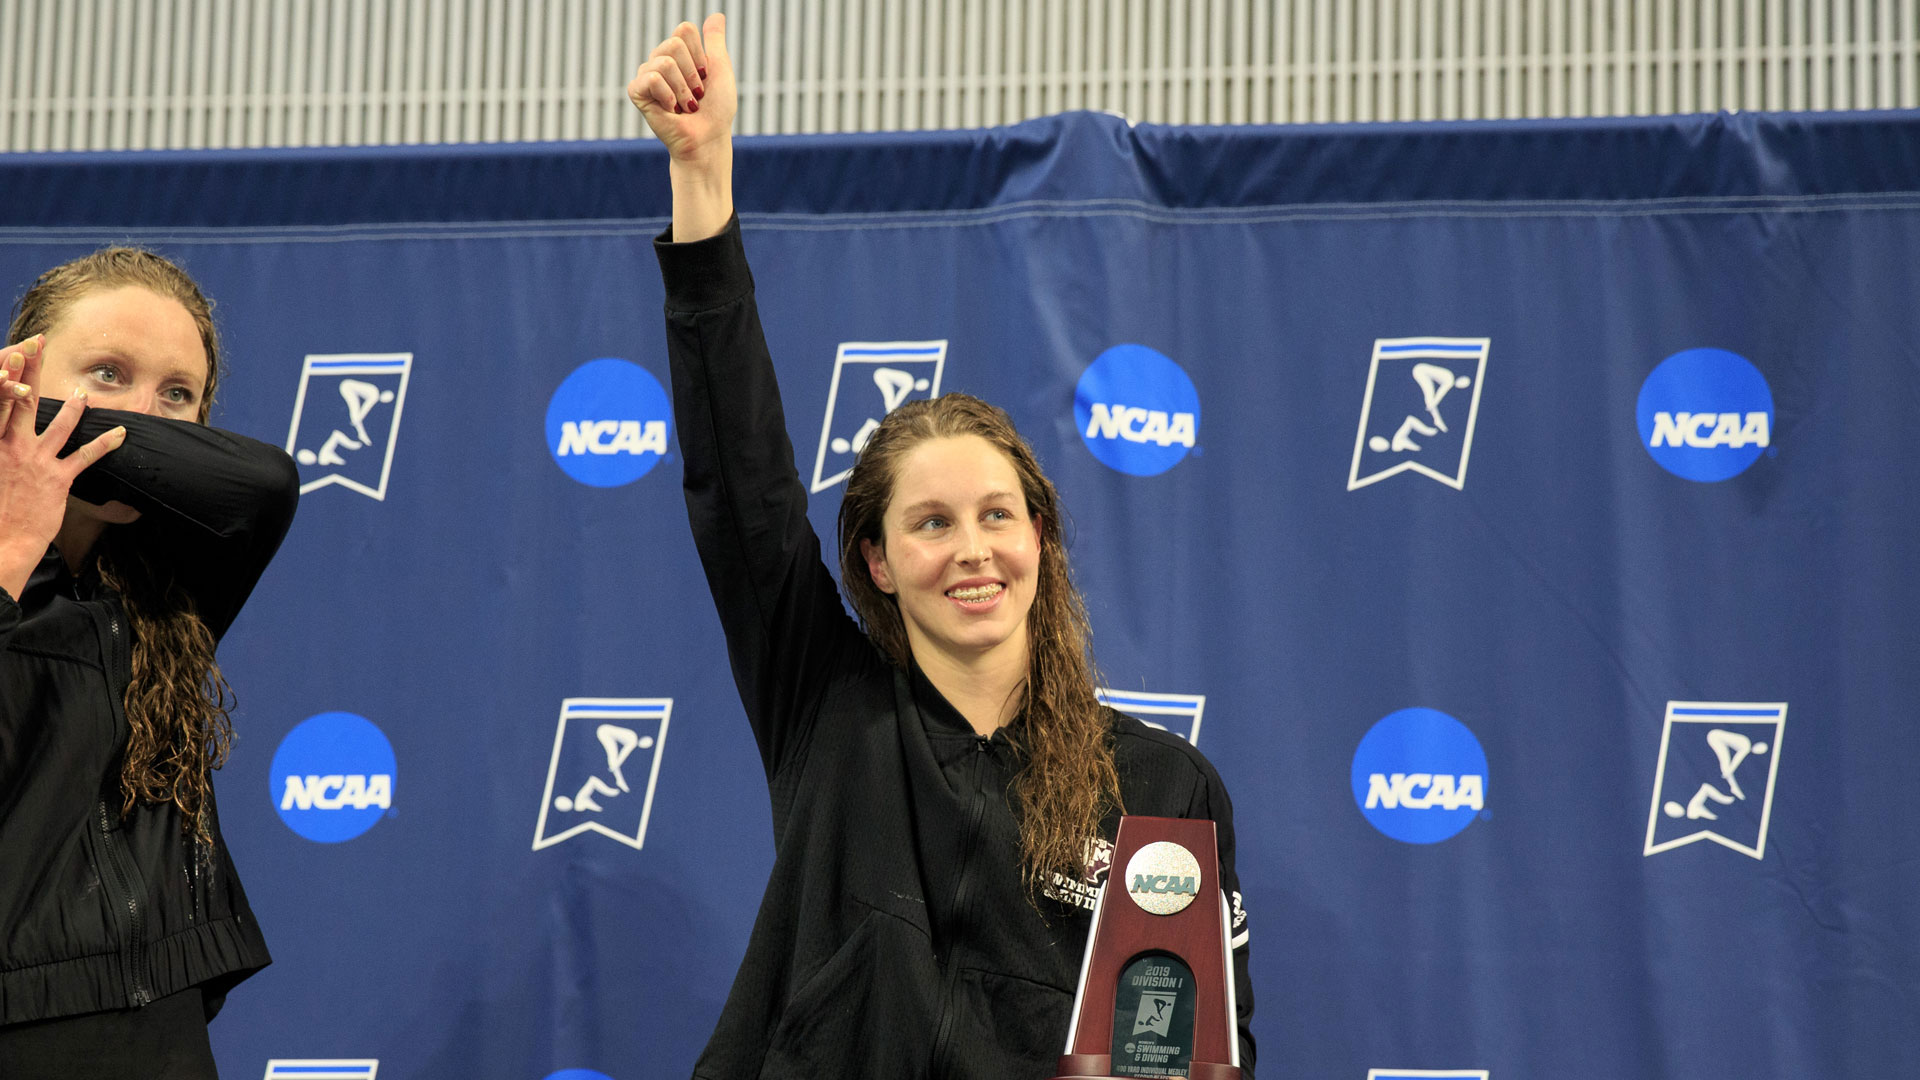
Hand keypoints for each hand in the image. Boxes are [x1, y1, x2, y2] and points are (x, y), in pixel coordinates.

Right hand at [0, 335, 126, 594]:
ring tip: (82, 390)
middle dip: (28, 369)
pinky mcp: (57, 480)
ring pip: (58, 424)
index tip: (9, 351)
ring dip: (72, 405)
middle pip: (20, 400)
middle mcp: (8, 446)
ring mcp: (35, 461)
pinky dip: (105, 443)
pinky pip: (85, 456)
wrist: (0, 544)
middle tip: (35, 341)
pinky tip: (121, 433)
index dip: (2, 374)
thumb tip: (2, 425)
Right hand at [628, 14, 735, 164]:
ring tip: (685, 106)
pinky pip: (651, 77)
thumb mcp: (721, 70)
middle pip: (673, 43)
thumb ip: (715, 42)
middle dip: (692, 73)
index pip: (684, 30)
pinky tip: (671, 109)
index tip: (706, 77)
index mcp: (680, 54)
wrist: (707, 139)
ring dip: (683, 88)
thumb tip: (717, 15)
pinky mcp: (637, 91)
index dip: (700, 55)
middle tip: (695, 95)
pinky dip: (668, 95)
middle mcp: (661, 60)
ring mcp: (647, 75)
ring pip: (664, 61)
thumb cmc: (717, 110)